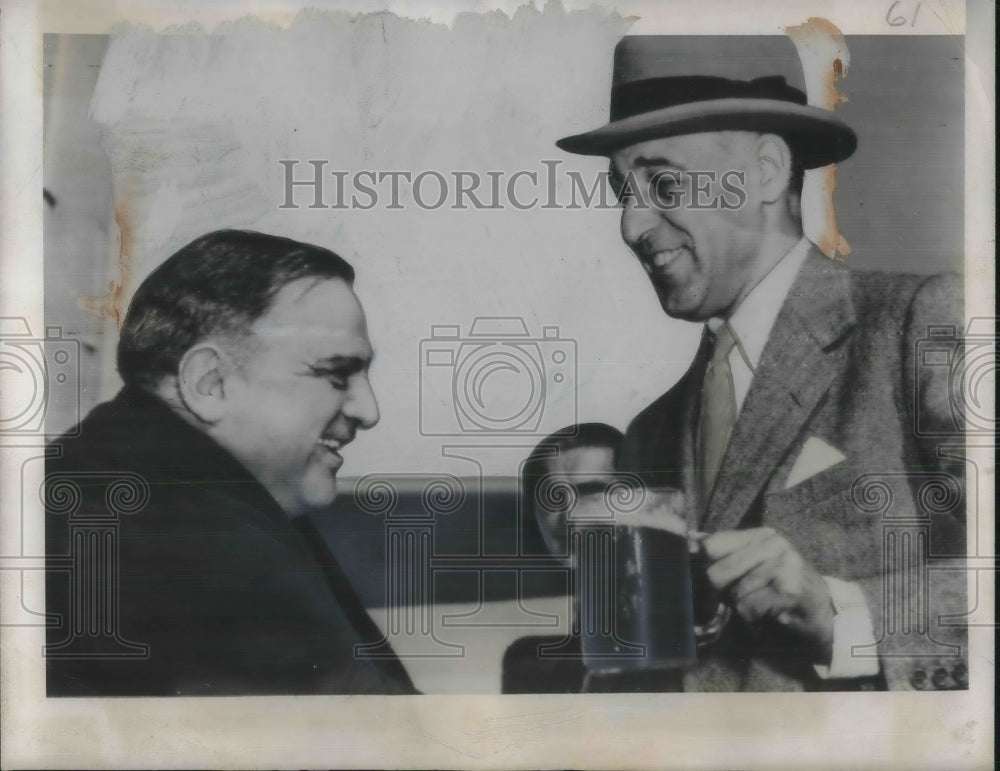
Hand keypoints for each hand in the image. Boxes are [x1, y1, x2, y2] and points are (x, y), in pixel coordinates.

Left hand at [701, 527, 834, 663]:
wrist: (824, 611)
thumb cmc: (781, 588)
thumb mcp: (755, 565)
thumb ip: (726, 556)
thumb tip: (689, 547)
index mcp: (761, 534)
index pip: (712, 545)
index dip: (704, 566)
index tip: (711, 581)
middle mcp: (773, 544)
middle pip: (718, 571)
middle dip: (722, 593)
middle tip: (740, 597)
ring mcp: (783, 564)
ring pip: (735, 593)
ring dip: (742, 607)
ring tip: (761, 602)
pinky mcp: (789, 589)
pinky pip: (750, 608)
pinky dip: (753, 617)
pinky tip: (769, 612)